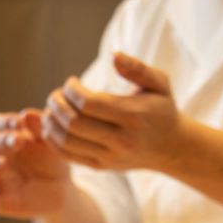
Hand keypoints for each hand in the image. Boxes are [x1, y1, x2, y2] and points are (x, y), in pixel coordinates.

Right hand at [0, 109, 72, 218]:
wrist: (61, 190)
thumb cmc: (51, 161)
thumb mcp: (51, 144)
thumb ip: (40, 128)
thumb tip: (26, 114)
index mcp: (1, 138)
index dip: (3, 123)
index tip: (20, 122)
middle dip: (0, 142)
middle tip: (19, 141)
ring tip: (4, 166)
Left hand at [43, 52, 187, 171]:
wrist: (171, 147)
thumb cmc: (161, 108)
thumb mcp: (159, 83)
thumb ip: (138, 68)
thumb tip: (113, 56)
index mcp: (133, 116)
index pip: (88, 104)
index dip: (71, 90)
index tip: (71, 82)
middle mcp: (121, 140)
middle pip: (74, 123)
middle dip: (57, 104)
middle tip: (56, 94)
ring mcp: (110, 156)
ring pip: (67, 141)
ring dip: (51, 122)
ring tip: (52, 108)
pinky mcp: (101, 166)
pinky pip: (68, 155)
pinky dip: (53, 139)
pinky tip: (53, 125)